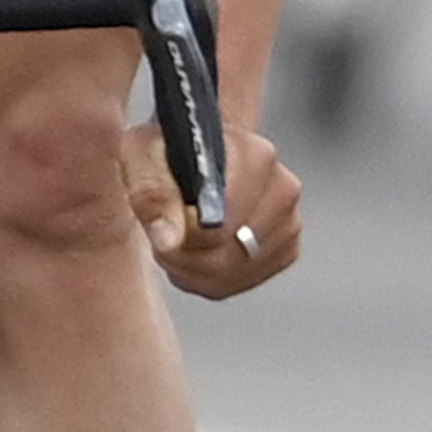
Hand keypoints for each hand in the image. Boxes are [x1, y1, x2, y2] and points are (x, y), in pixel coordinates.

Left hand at [139, 118, 305, 298]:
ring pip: (239, 272)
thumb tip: (169, 237)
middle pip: (232, 255)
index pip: (221, 225)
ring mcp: (289, 219)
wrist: (193, 153)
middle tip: (168, 240)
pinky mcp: (288, 246)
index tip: (164, 232)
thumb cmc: (170, 150)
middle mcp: (282, 186)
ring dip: (201, 270)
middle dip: (190, 258)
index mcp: (254, 155)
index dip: (183, 237)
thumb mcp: (142, 156)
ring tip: (184, 243)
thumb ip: (152, 194)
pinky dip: (220, 277)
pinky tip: (204, 253)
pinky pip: (248, 280)